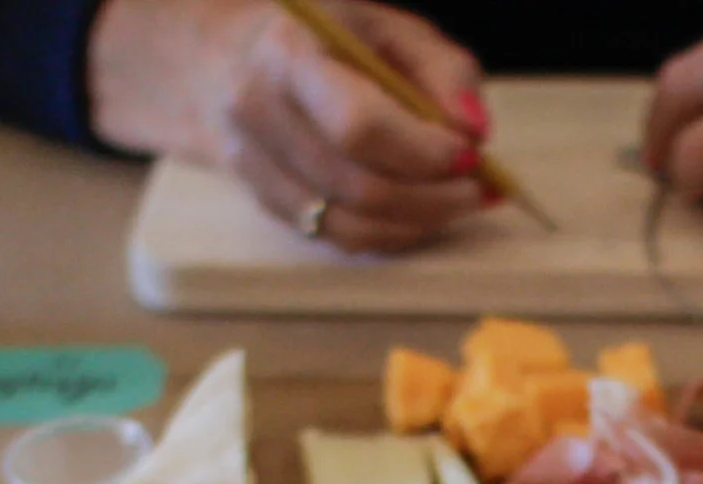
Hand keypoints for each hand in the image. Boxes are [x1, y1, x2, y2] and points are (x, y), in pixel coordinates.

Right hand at [90, 0, 490, 253]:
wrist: (224, 57)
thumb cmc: (324, 37)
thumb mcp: (385, 26)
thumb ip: (441, 70)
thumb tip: (475, 131)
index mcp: (291, 55)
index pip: (359, 125)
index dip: (423, 152)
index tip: (470, 155)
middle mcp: (259, 112)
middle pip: (358, 186)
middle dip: (433, 197)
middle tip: (478, 189)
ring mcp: (253, 163)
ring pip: (347, 224)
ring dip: (416, 224)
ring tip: (456, 204)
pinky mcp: (261, 200)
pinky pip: (333, 237)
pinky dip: (387, 234)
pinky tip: (418, 215)